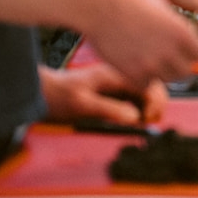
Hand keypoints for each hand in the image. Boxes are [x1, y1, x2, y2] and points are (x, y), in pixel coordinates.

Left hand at [38, 63, 167, 124]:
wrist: (42, 92)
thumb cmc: (58, 97)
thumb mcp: (82, 105)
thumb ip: (109, 110)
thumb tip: (135, 118)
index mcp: (116, 75)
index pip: (150, 84)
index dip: (154, 103)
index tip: (146, 120)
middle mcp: (120, 75)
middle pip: (152, 86)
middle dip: (156, 105)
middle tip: (148, 122)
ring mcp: (118, 82)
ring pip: (146, 92)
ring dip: (148, 107)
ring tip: (141, 122)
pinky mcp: (114, 90)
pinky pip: (135, 97)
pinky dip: (139, 108)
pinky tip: (132, 119)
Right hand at [79, 0, 197, 86]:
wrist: (98, 6)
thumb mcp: (163, 6)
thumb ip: (178, 25)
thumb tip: (188, 35)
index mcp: (181, 33)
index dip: (196, 51)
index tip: (189, 49)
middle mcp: (169, 52)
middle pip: (188, 72)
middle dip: (183, 65)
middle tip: (174, 58)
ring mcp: (149, 65)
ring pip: (168, 80)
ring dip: (165, 72)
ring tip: (155, 59)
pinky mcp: (130, 73)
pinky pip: (146, 84)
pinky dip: (144, 79)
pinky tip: (139, 65)